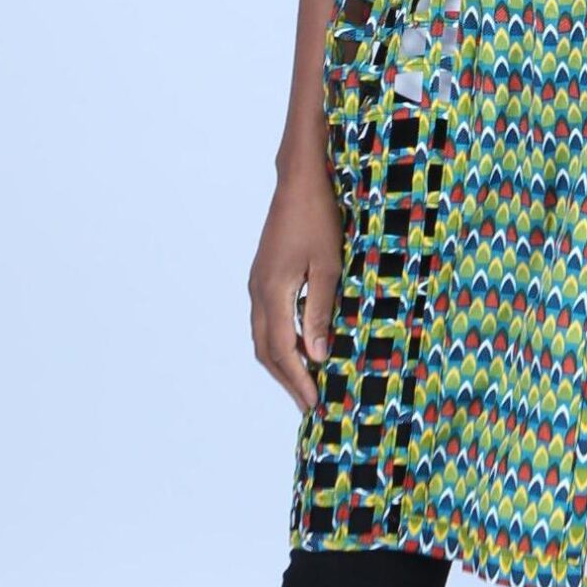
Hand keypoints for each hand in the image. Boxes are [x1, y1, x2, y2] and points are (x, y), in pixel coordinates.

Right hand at [248, 162, 344, 411]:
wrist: (300, 181)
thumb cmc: (319, 218)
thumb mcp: (329, 266)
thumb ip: (321, 312)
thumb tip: (317, 357)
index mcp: (272, 291)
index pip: (283, 351)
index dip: (298, 381)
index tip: (314, 405)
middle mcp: (258, 292)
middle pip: (267, 351)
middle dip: (288, 381)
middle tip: (310, 406)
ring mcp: (258, 284)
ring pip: (264, 337)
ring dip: (283, 364)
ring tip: (305, 385)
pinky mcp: (264, 276)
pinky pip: (268, 321)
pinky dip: (282, 343)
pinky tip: (301, 349)